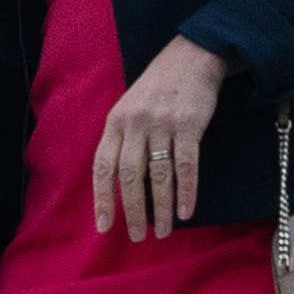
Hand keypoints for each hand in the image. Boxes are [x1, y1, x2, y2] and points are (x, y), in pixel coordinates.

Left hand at [95, 37, 231, 240]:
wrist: (191, 57)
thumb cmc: (158, 89)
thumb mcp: (129, 108)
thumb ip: (122, 140)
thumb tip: (117, 185)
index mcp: (116, 122)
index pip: (103, 167)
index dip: (102, 199)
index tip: (104, 226)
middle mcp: (135, 124)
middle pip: (130, 175)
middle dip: (132, 210)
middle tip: (137, 236)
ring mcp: (162, 124)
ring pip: (159, 174)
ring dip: (161, 207)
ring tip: (165, 230)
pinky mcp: (189, 124)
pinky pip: (186, 165)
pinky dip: (186, 191)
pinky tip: (186, 210)